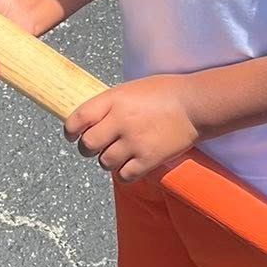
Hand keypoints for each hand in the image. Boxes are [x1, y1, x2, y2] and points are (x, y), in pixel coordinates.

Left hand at [63, 75, 200, 182]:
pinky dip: (125, 173)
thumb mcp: (131, 90)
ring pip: (105, 162)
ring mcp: (134, 141)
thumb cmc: (165, 93)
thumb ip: (110, 105)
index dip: (70, 130)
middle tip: (97, 147)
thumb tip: (89, 121)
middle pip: (88, 145)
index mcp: (114, 99)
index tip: (72, 135)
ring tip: (121, 153)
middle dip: (88, 149)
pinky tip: (132, 165)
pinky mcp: (148, 159)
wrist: (196, 104)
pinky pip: (124, 176)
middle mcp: (120, 120)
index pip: (78, 118)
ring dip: (109, 160)